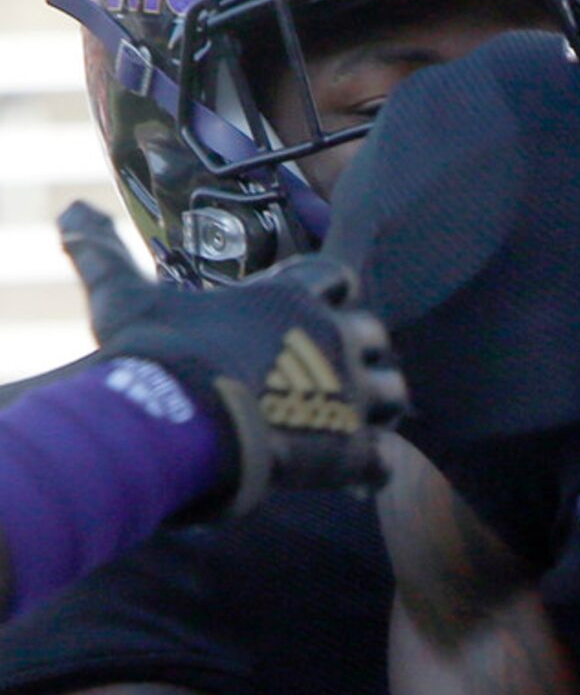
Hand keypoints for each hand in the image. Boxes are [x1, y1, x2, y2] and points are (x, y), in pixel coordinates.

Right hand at [58, 201, 407, 513]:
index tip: (313, 316)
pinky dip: (366, 471)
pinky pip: (380, 462)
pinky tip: (345, 481)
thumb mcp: (126, 297)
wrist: (169, 423)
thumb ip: (106, 254)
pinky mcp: (349, 448)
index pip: (337, 277)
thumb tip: (70, 213)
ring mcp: (348, 392)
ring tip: (346, 427)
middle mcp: (332, 336)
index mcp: (291, 296)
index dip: (330, 296)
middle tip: (330, 379)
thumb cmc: (152, 355)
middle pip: (376, 334)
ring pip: (394, 394)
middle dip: (360, 355)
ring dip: (376, 411)